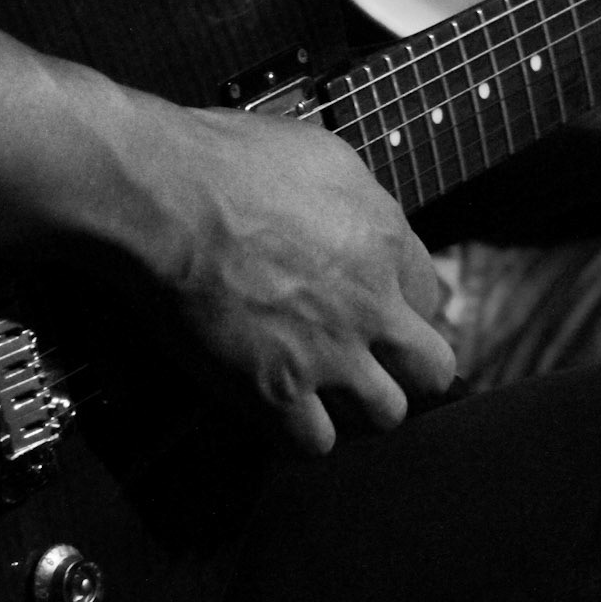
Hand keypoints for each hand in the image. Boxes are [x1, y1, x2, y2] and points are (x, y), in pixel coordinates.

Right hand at [148, 106, 455, 453]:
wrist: (167, 195)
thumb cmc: (229, 161)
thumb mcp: (323, 157)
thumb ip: (361, 204)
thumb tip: (368, 226)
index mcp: (383, 240)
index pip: (431, 294)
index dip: (404, 304)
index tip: (382, 309)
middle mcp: (369, 304)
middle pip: (433, 369)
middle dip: (409, 369)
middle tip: (376, 362)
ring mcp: (326, 354)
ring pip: (385, 415)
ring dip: (360, 406)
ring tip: (331, 393)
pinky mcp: (273, 392)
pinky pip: (315, 444)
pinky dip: (302, 435)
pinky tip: (284, 414)